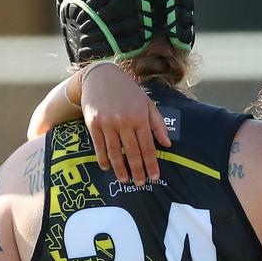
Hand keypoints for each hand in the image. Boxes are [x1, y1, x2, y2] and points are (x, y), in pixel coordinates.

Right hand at [81, 64, 170, 185]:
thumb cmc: (128, 91)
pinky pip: (99, 146)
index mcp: (140, 116)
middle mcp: (124, 121)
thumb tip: (167, 144)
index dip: (151, 164)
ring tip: (125, 180)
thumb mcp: (147, 103)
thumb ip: (158, 123)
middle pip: (133, 152)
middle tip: (140, 183)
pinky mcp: (93, 124)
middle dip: (138, 170)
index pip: (148, 146)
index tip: (155, 177)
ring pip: (115, 152)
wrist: (101, 76)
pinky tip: (107, 168)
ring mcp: (107, 123)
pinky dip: (103, 159)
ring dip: (120, 169)